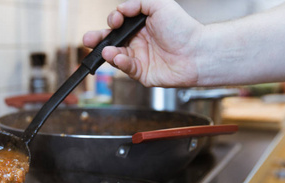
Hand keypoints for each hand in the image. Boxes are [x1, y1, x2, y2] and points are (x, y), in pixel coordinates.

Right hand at [83, 0, 202, 86]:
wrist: (197, 53)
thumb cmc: (183, 29)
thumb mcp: (161, 5)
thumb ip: (138, 3)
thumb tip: (121, 8)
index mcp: (141, 25)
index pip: (118, 24)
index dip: (113, 22)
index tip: (114, 21)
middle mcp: (138, 41)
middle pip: (111, 41)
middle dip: (97, 40)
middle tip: (88, 40)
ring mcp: (139, 57)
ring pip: (115, 56)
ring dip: (108, 53)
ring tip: (106, 51)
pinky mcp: (141, 73)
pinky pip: (126, 68)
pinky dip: (121, 63)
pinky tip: (119, 58)